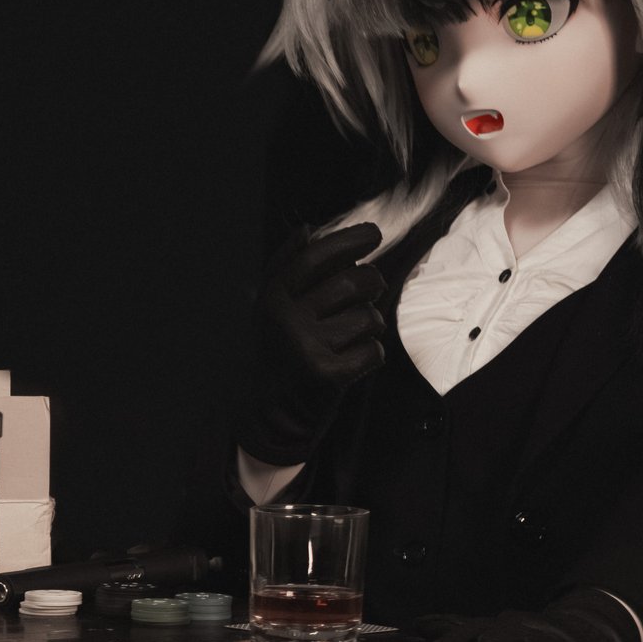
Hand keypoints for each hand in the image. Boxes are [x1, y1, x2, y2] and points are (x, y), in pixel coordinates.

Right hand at [235, 220, 390, 466]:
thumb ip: (285, 268)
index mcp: (273, 299)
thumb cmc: (278, 351)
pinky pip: (373, 351)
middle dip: (372, 283)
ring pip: (369, 318)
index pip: (314, 258)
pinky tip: (351, 360)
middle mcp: (287, 320)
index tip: (373, 234)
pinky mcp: (328, 374)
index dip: (348, 241)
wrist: (268, 412)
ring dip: (371, 324)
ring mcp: (307, 348)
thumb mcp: (271, 308)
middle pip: (353, 283)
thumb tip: (306, 229)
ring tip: (352, 334)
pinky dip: (370, 355)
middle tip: (370, 290)